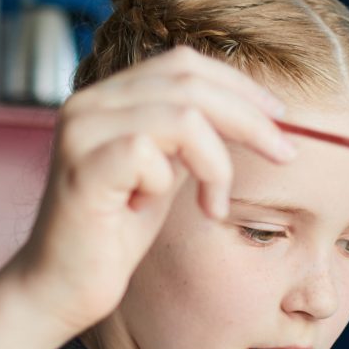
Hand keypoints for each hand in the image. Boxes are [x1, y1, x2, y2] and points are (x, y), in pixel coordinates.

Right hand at [2, 48, 295, 335]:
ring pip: (181, 115)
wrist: (64, 284)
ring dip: (216, 162)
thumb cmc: (116, 232)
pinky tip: (162, 209)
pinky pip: (148, 152)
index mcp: (109, 96)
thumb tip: (254, 112)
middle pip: (189, 81)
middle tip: (284, 155)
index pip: (184, 64)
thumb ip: (192, 135)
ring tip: (214, 202)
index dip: (239, 86)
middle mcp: (89, 103)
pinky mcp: (81, 168)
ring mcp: (80, 131)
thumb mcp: (166, 171)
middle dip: (250, 118)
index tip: (281, 118)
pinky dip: (172, 181)